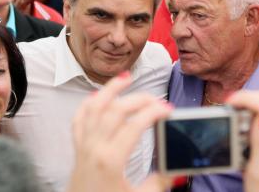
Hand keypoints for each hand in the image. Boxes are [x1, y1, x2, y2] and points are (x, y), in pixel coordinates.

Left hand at [67, 73, 173, 191]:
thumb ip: (161, 182)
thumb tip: (181, 169)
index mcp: (111, 160)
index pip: (135, 125)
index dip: (154, 113)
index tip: (168, 110)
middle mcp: (94, 148)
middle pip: (116, 110)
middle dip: (138, 99)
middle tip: (156, 99)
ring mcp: (83, 147)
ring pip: (93, 108)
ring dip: (110, 90)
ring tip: (126, 78)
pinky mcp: (77, 150)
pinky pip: (79, 120)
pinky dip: (88, 104)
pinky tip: (98, 96)